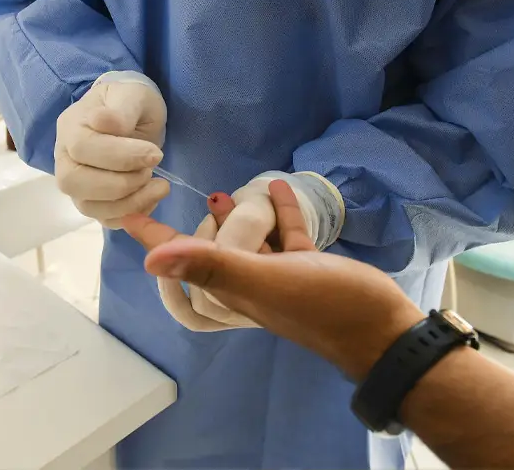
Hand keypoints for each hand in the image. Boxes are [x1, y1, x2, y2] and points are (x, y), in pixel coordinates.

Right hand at [55, 74, 168, 228]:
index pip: (83, 148)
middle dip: (120, 184)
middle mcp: (64, 158)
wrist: (130, 113)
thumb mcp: (131, 96)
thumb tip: (102, 121)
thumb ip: (120, 110)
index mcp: (70, 127)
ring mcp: (76, 183)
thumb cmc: (129, 101)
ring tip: (158, 186)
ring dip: (129, 203)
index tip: (155, 154)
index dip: (120, 156)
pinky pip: (106, 219)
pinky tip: (151, 197)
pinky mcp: (93, 201)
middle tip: (150, 171)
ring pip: (88, 207)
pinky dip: (132, 214)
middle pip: (74, 182)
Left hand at [123, 181, 423, 380]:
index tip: (129, 212)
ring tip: (235, 192)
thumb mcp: (264, 281)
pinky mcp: (306, 269)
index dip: (153, 238)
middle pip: (209, 253)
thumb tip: (149, 260)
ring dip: (238, 216)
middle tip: (216, 203)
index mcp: (228, 292)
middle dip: (208, 227)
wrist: (384, 328)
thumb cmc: (323, 304)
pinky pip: (283, 237)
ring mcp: (276, 279)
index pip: (178, 263)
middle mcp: (246, 287)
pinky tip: (278, 186)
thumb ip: (211, 266)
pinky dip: (278, 213)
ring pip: (245, 243)